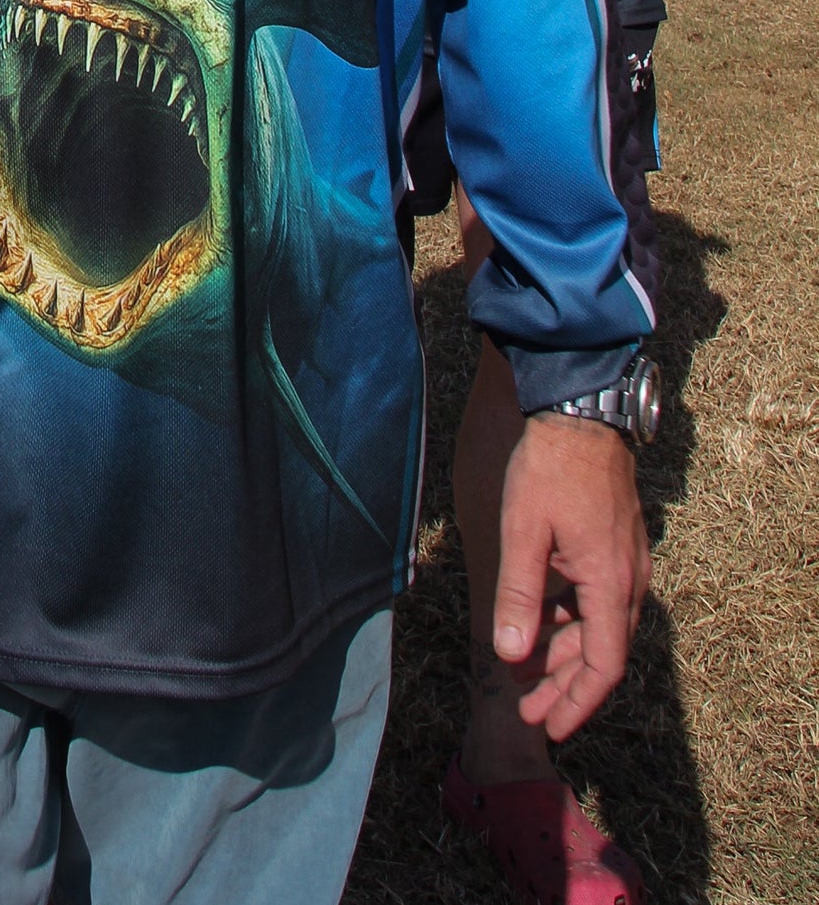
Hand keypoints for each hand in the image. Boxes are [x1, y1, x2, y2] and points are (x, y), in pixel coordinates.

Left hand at [493, 410, 648, 740]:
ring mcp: (626, 559)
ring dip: (566, 652)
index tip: (550, 728)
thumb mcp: (524, 531)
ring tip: (527, 672)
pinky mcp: (616, 542)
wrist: (580, 410)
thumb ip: (519, 595)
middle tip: (529, 710)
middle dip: (565, 686)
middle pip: (603, 651)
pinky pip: (599, 597)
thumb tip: (511, 656)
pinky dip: (572, 619)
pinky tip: (542, 621)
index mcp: (610, 584)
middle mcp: (629, 579)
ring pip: (601, 625)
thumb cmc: (549, 467)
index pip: (602, 666)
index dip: (576, 703)